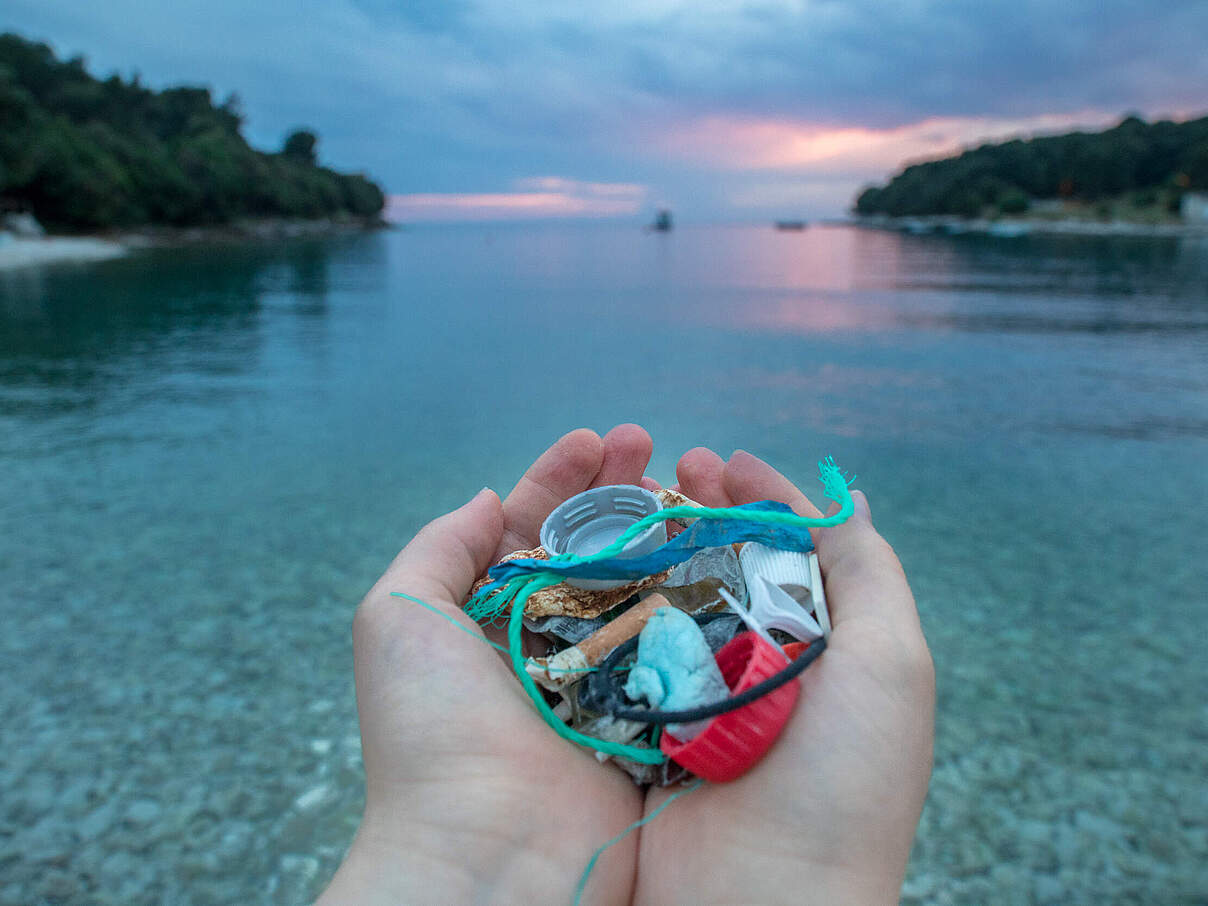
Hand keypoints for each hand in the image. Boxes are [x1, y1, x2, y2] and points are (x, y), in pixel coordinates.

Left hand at [318, 426, 658, 904]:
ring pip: (642, 585)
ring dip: (666, 529)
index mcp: (488, 619)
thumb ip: (439, 549)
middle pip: (594, 547)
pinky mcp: (649, 712)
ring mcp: (603, 676)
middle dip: (620, 490)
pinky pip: (680, 642)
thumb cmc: (430, 731)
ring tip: (691, 480)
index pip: (529, 530)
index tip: (596, 438)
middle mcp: (548, 642)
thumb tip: (490, 502)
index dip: (561, 479)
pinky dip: (699, 594)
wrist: (486, 850)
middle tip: (653, 443)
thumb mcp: (398, 618)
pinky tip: (718, 547)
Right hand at [633, 449, 934, 903]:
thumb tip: (852, 501)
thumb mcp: (889, 665)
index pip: (793, 551)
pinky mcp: (649, 726)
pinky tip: (598, 566)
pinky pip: (630, 651)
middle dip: (702, 508)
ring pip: (676, 598)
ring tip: (631, 500)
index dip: (762, 497)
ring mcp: (703, 696)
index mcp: (826, 649)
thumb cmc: (844, 780)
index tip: (724, 460)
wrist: (765, 901)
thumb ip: (869, 576)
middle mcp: (765, 667)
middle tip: (671, 466)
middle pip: (729, 564)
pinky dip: (614, 605)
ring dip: (654, 546)